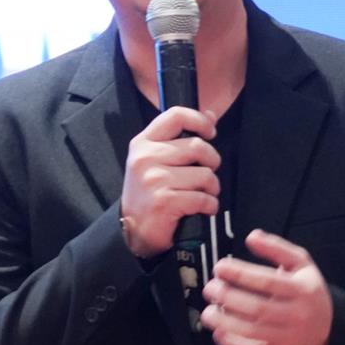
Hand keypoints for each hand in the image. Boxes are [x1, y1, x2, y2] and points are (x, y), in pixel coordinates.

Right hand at [120, 106, 219, 257]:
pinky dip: (209, 206)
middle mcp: (146, 158)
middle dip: (212, 162)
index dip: (199, 121)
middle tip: (206, 175)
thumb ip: (180, 137)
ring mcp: (154, 180)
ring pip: (205, 174)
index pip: (176, 116)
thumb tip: (210, 115)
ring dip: (212, 188)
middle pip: (197, 146)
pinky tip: (201, 209)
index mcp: (143, 143)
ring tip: (203, 194)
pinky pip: (203, 198)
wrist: (132, 230)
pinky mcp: (165, 201)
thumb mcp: (155, 159)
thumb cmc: (148, 193)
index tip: (210, 132)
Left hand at [200, 230, 331, 344]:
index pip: (266, 281)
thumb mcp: (301, 264)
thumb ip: (277, 248)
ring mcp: (289, 338)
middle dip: (228, 297)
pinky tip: (219, 334)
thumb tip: (251, 237)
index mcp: (302, 290)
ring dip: (224, 322)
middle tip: (210, 288)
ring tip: (208, 312)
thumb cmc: (309, 292)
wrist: (330, 330)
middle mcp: (296, 315)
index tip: (219, 267)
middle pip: (256, 308)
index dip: (239, 274)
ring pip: (252, 332)